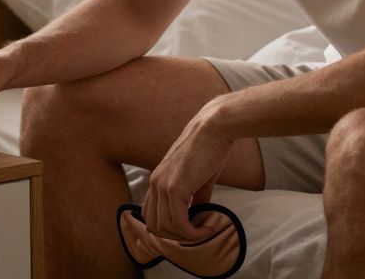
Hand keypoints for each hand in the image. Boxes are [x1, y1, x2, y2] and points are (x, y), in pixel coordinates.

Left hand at [142, 104, 234, 242]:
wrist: (214, 129)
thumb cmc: (210, 149)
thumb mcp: (200, 178)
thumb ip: (195, 198)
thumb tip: (198, 216)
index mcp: (157, 179)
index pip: (150, 215)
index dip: (168, 228)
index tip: (189, 228)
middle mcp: (154, 183)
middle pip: (154, 226)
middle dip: (175, 236)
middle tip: (197, 232)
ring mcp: (162, 185)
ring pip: (165, 227)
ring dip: (186, 235)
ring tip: (205, 229)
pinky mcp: (174, 188)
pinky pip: (178, 222)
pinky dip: (193, 232)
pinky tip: (207, 227)